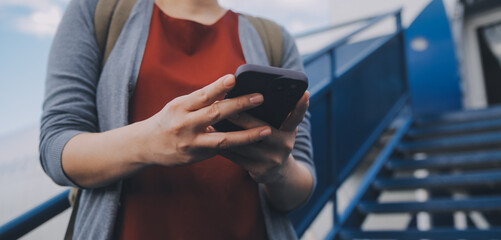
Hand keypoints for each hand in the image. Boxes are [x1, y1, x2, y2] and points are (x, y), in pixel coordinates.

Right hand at [142, 74, 271, 166]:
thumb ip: (201, 100)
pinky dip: (238, 146)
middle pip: (215, 114)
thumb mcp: (180, 106)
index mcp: (180, 107)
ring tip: (266, 130)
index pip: (202, 95)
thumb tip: (230, 88)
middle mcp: (184, 125)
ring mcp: (190, 143)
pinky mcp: (195, 157)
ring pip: (223, 139)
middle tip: (260, 98)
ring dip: (247, 135)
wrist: (147, 145)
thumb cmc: (170, 119)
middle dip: (239, 105)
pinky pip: (220, 151)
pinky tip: (254, 143)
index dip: (218, 87)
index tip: (233, 79)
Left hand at [220, 91, 309, 183]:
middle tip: (226, 106)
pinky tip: (212, 137)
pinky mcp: (260, 171)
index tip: (304, 93)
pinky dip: (223, 146)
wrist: (277, 173)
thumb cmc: (274, 140)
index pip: (297, 116)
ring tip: (212, 121)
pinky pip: (237, 157)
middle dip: (243, 118)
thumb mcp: (281, 128)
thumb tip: (254, 94)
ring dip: (227, 132)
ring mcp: (273, 159)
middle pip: (261, 129)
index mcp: (290, 131)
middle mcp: (285, 145)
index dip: (301, 106)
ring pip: (245, 143)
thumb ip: (276, 114)